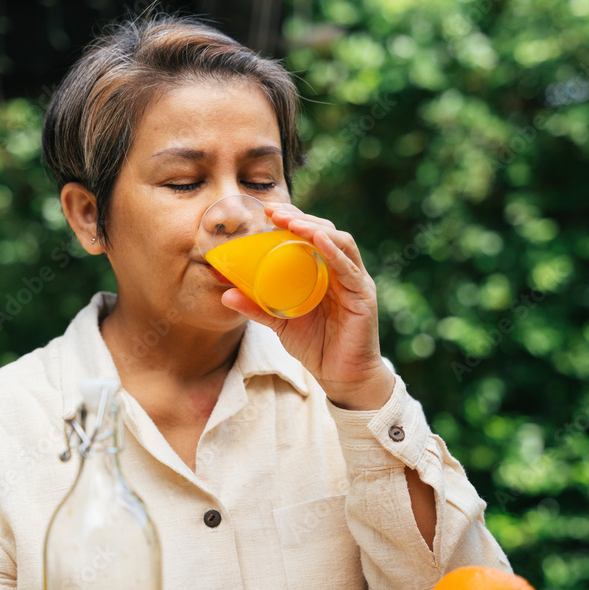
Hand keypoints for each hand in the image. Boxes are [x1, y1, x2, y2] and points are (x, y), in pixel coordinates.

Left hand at [221, 202, 394, 409]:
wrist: (343, 379)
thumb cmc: (316, 347)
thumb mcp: (281, 323)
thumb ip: (258, 307)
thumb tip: (225, 293)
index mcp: (324, 272)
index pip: (311, 235)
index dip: (292, 219)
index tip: (267, 210)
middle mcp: (343, 271)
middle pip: (325, 232)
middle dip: (300, 217)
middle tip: (273, 211)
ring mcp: (355, 282)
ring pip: (339, 243)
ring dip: (314, 228)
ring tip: (291, 222)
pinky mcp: (363, 297)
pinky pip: (349, 269)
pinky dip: (334, 252)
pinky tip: (318, 241)